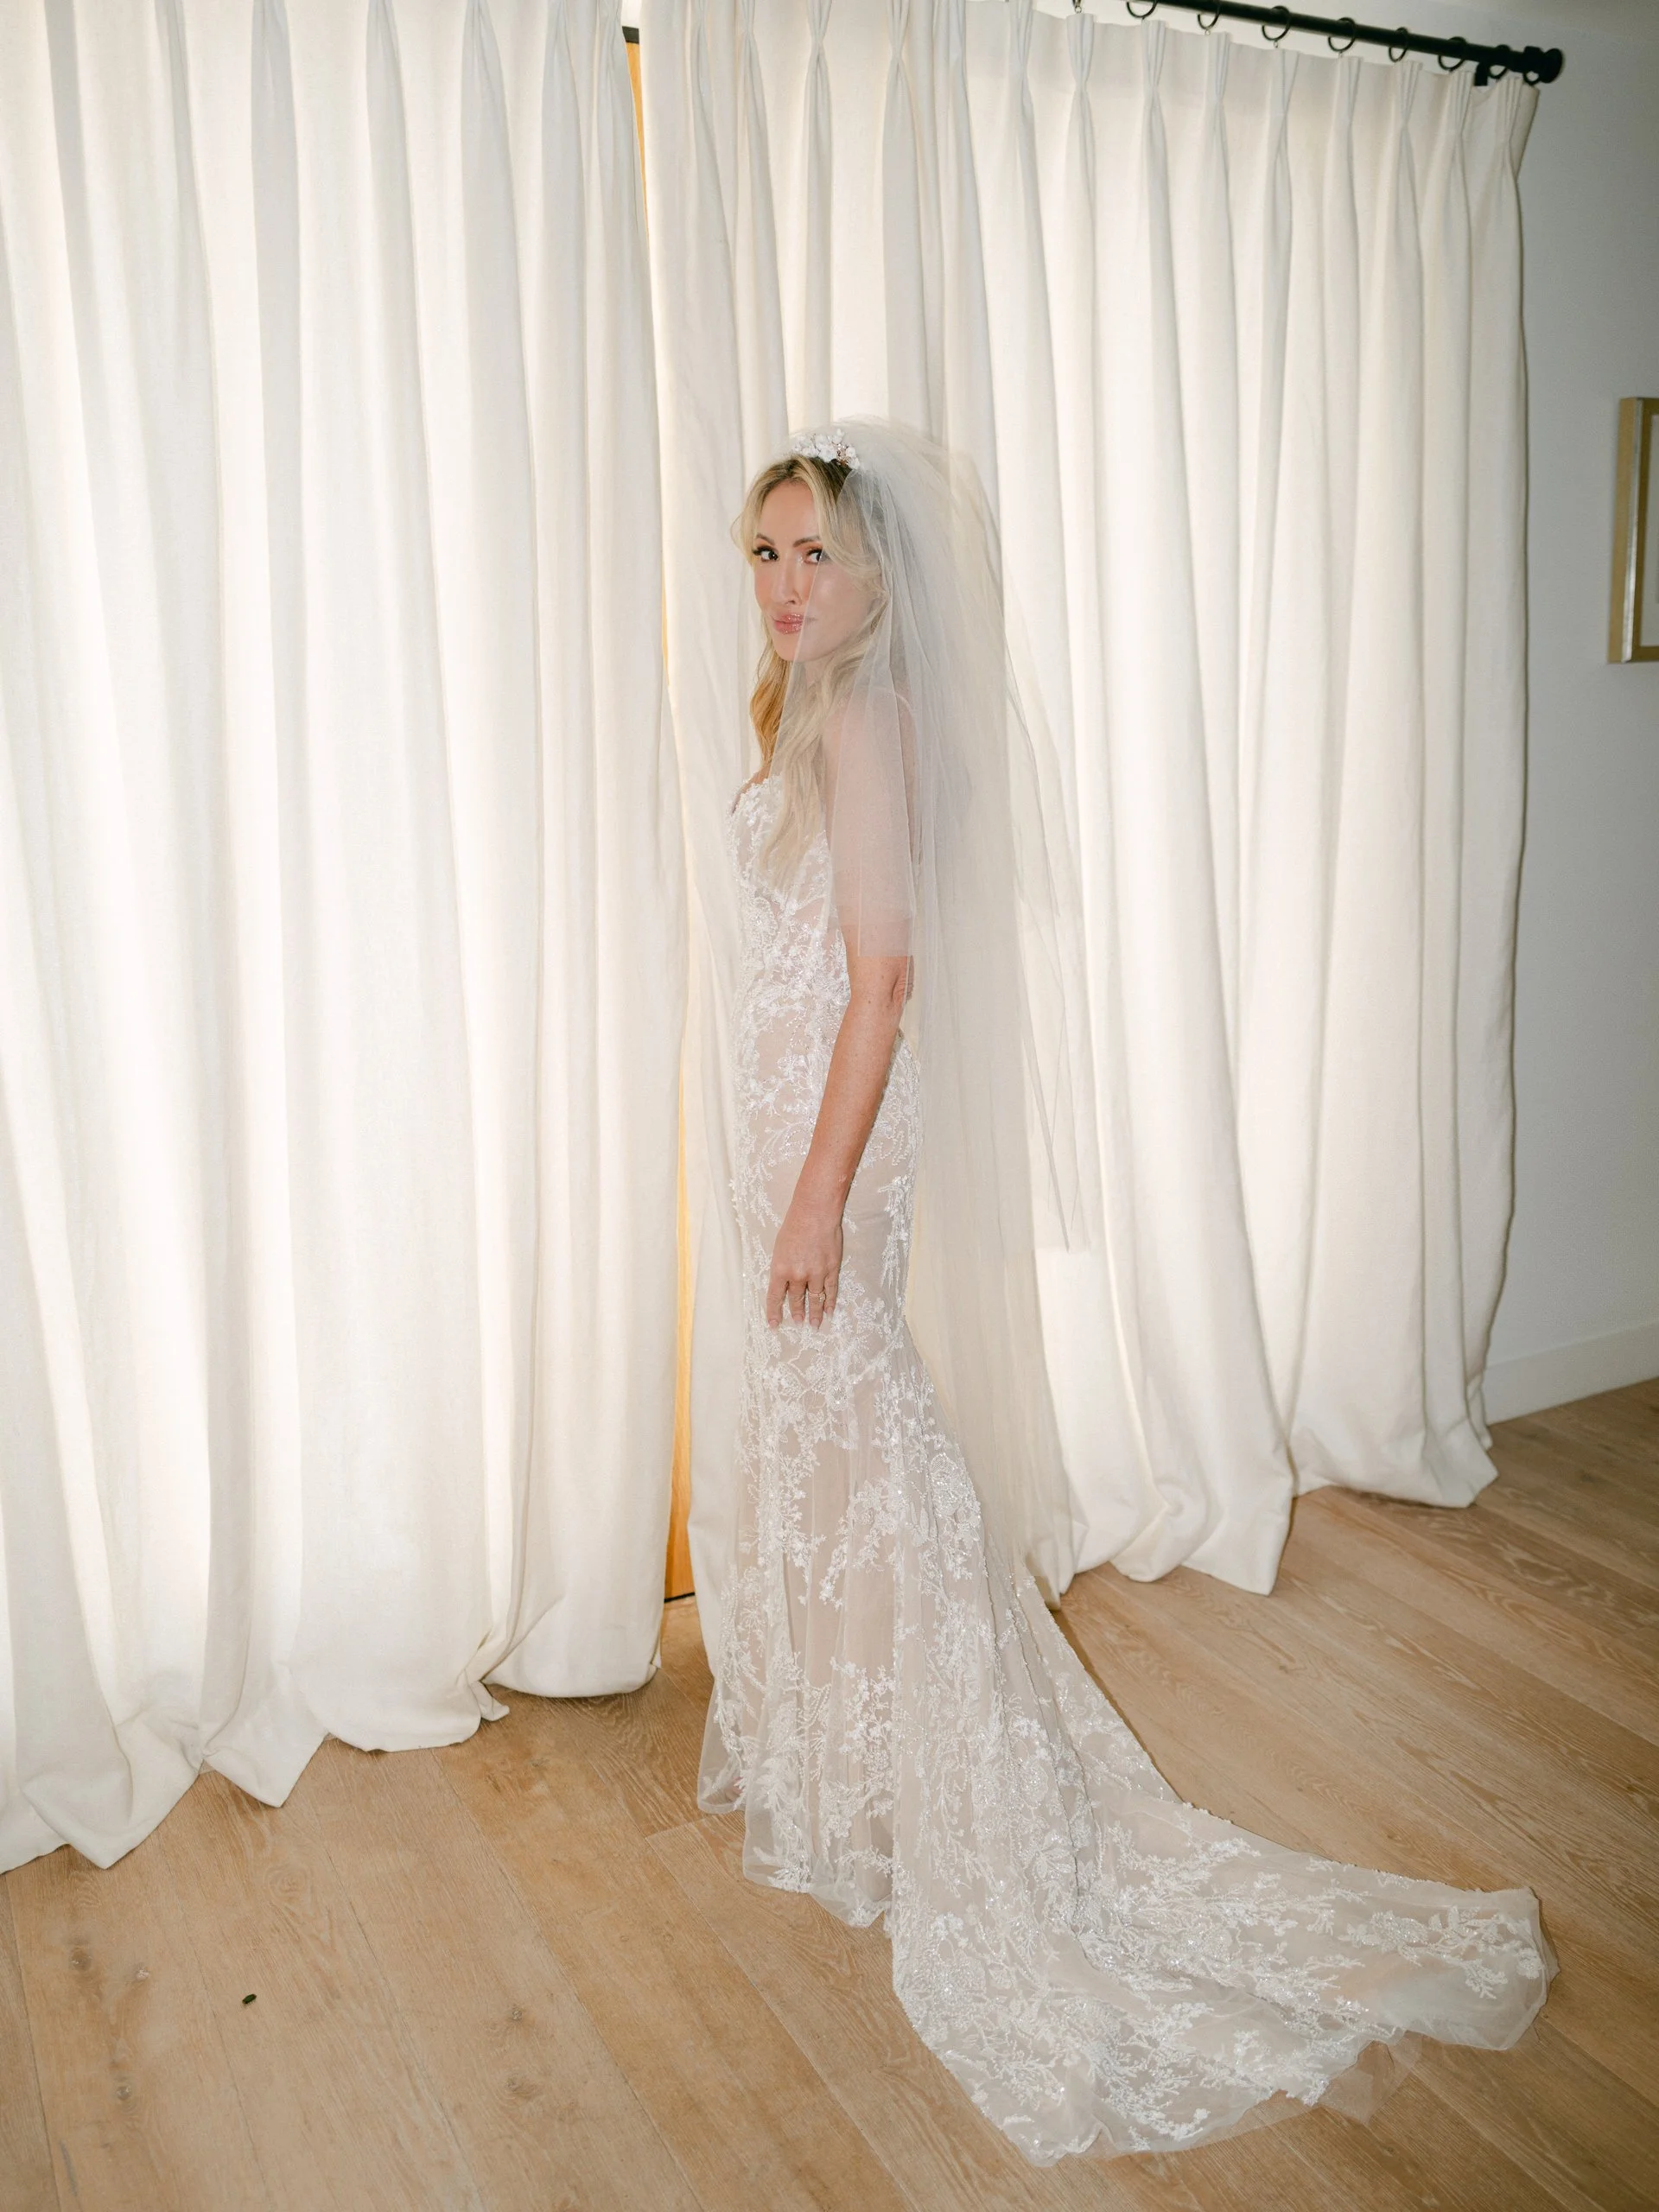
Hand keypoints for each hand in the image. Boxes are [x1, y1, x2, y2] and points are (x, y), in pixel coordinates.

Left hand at [767, 1193, 842, 1328]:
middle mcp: (797, 1275)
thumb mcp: (779, 1248)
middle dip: (797, 1313)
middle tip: (798, 1323)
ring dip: (815, 1313)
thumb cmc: (794, 1226)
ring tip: (814, 1325)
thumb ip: (782, 1267)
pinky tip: (829, 1311)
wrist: (815, 1213)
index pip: (775, 1296)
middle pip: (796, 1299)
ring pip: (815, 1299)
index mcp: (780, 1269)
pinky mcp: (831, 1269)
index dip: (774, 1312)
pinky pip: (830, 1290)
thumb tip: (786, 1282)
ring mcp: (816, 1273)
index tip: (774, 1325)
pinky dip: (830, 1302)